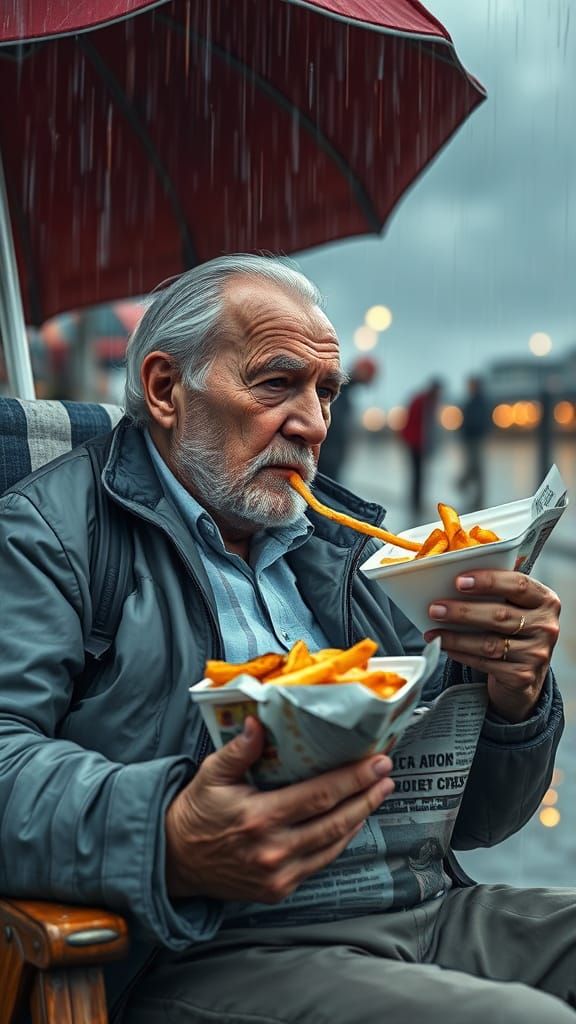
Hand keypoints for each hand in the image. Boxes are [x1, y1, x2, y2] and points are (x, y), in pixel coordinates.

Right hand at [165, 717, 394, 902]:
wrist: (175, 861)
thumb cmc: (196, 812)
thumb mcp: (211, 774)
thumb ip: (239, 749)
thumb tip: (260, 721)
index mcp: (259, 817)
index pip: (319, 795)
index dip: (353, 778)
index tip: (376, 762)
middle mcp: (274, 850)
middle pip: (336, 822)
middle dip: (367, 796)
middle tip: (388, 775)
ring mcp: (279, 874)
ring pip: (333, 845)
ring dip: (360, 818)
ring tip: (378, 794)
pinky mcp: (279, 889)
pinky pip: (319, 862)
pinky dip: (339, 841)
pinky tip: (351, 822)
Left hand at [423, 570, 560, 722]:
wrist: (526, 675)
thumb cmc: (515, 630)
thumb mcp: (517, 607)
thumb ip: (498, 589)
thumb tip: (456, 574)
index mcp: (546, 600)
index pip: (518, 584)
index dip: (488, 581)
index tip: (458, 581)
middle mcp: (546, 626)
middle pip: (499, 615)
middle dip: (462, 611)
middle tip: (435, 609)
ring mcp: (537, 654)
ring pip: (489, 643)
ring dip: (455, 637)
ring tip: (432, 632)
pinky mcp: (523, 676)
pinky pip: (485, 663)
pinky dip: (461, 654)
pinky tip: (446, 648)